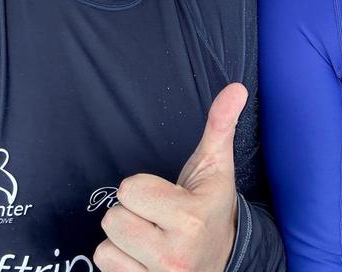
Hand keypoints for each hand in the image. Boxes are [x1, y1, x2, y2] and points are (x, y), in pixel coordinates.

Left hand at [94, 83, 247, 271]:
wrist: (225, 259)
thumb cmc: (212, 209)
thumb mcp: (217, 167)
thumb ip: (220, 125)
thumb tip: (236, 88)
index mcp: (191, 218)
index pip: (129, 189)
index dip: (145, 188)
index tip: (167, 195)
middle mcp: (175, 254)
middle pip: (114, 217)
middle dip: (132, 213)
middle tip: (158, 217)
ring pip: (106, 245)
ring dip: (124, 239)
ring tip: (151, 236)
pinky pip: (105, 265)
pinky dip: (120, 260)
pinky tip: (144, 255)